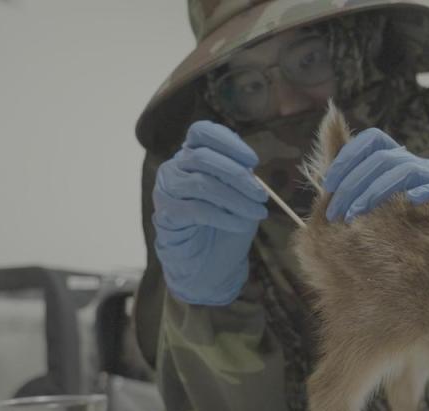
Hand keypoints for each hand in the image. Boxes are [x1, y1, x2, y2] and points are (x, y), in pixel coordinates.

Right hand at [152, 120, 267, 305]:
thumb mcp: (239, 193)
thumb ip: (241, 175)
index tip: (253, 160)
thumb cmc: (226, 221)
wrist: (208, 259)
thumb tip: (250, 168)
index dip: (228, 142)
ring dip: (236, 199)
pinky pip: (197, 210)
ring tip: (257, 213)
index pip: (202, 132)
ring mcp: (167, 189)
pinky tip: (241, 225)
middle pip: (203, 157)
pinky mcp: (166, 214)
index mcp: (192, 153)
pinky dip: (224, 217)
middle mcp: (175, 166)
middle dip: (238, 176)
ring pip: (202, 184)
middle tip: (262, 196)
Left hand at [322, 128, 428, 221]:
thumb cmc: (412, 229)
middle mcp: (419, 162)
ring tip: (355, 215)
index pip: (372, 140)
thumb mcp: (383, 206)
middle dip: (352, 183)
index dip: (346, 157)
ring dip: (372, 191)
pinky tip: (406, 206)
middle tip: (335, 212)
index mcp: (401, 160)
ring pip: (401, 170)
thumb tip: (324, 179)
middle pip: (381, 158)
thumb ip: (358, 190)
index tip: (327, 184)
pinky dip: (418, 193)